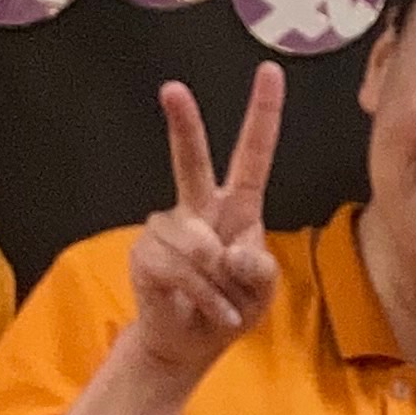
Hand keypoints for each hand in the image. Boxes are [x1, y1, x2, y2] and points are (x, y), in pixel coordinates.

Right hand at [128, 70, 282, 385]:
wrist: (190, 343)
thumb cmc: (232, 307)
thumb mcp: (263, 292)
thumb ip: (260, 269)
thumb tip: (229, 251)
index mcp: (237, 207)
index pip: (252, 155)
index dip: (263, 114)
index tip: (269, 71)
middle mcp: (198, 208)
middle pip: (191, 160)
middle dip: (183, 124)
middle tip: (172, 88)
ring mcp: (168, 229)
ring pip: (198, 245)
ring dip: (220, 284)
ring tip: (223, 303)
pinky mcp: (145, 253)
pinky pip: (181, 270)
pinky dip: (204, 297)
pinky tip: (211, 311)